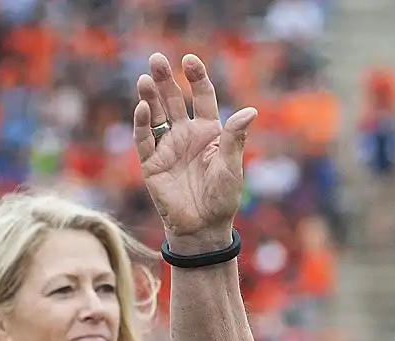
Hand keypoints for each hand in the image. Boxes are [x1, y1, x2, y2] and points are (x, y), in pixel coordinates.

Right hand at [134, 52, 256, 247]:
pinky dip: (142, 123)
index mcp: (208, 131)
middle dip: (165, 79)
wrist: (203, 228)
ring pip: (155, 113)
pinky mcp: (151, 163)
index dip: (196, 78)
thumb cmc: (222, 199)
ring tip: (145, 79)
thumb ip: (236, 138)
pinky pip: (144, 139)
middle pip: (173, 98)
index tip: (189, 60)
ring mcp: (167, 146)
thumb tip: (251, 111)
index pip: (201, 96)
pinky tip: (143, 108)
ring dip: (149, 96)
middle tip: (157, 59)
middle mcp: (185, 134)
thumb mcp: (232, 167)